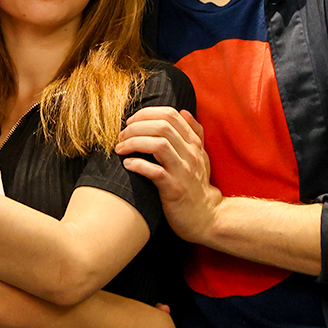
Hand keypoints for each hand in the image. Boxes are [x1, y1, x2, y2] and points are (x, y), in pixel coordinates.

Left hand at [114, 106, 221, 244]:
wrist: (207, 216)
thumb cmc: (197, 185)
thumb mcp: (201, 156)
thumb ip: (195, 133)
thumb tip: (184, 112)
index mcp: (194, 142)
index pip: (170, 115)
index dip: (146, 114)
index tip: (130, 122)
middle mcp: (190, 153)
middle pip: (161, 127)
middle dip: (136, 127)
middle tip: (121, 136)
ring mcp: (183, 171)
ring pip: (158, 144)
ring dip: (134, 142)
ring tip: (120, 148)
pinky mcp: (174, 189)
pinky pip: (154, 171)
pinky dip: (138, 164)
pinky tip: (127, 164)